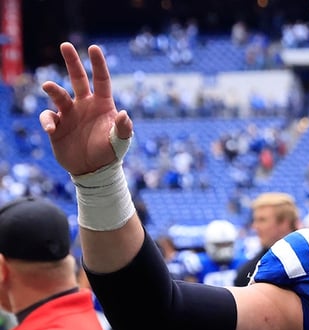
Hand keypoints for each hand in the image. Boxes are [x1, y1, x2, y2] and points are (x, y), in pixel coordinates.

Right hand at [39, 42, 132, 175]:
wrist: (93, 170)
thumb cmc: (109, 154)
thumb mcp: (120, 143)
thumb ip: (124, 129)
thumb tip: (125, 114)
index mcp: (103, 104)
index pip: (101, 80)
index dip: (98, 64)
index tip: (94, 48)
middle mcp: (85, 104)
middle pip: (78, 78)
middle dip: (72, 61)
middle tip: (65, 45)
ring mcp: (69, 113)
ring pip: (59, 95)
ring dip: (53, 90)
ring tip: (48, 86)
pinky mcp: (56, 125)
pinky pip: (48, 117)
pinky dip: (47, 120)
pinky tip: (51, 129)